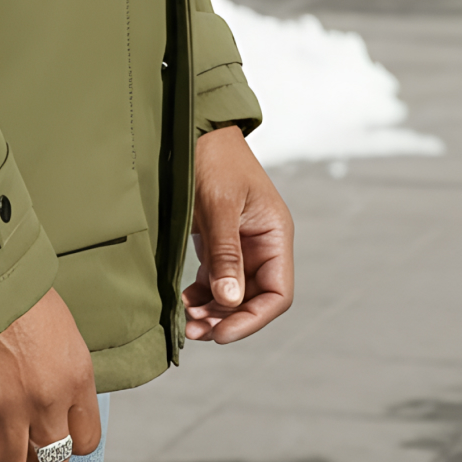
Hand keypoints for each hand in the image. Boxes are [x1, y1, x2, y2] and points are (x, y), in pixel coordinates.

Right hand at [0, 287, 99, 461]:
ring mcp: (7, 409)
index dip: (66, 438)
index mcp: (75, 376)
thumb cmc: (12, 289)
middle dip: (33, 454)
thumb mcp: (58, 326)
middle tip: (15, 435)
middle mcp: (47, 400)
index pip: (86, 440)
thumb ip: (61, 369)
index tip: (48, 427)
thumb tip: (55, 397)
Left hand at [183, 125, 293, 343]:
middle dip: (227, 319)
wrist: (196, 128)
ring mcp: (241, 244)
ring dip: (213, 313)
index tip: (223, 333)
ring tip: (187, 324)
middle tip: (196, 332)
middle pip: (254, 299)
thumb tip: (229, 300)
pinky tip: (184, 305)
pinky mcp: (219, 242)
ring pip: (232, 293)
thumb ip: (226, 253)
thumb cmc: (213, 158)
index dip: (253, 318)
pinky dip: (201, 296)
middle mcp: (262, 244)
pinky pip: (215, 279)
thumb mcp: (219, 205)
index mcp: (275, 235)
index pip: (277, 293)